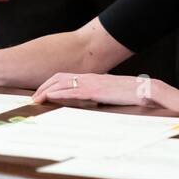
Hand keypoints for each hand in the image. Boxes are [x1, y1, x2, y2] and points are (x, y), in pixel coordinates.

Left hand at [31, 73, 160, 107]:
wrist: (145, 90)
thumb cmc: (132, 94)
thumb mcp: (112, 93)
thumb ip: (101, 95)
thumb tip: (94, 102)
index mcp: (93, 78)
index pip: (66, 77)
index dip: (51, 83)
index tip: (42, 93)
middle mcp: (90, 78)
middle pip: (59, 77)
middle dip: (43, 86)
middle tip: (33, 97)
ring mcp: (92, 83)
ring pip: (62, 83)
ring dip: (46, 90)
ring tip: (35, 99)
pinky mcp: (95, 91)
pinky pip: (72, 92)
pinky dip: (58, 93)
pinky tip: (49, 97)